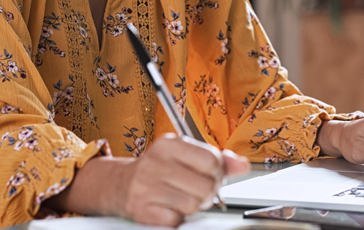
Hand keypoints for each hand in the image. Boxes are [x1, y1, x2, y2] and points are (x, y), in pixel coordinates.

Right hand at [47, 133, 248, 226]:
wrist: (121, 185)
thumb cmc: (160, 169)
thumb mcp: (186, 155)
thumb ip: (217, 159)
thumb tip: (242, 165)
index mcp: (170, 144)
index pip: (212, 160)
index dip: (218, 172)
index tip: (211, 174)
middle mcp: (156, 162)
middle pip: (206, 186)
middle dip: (208, 193)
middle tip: (197, 191)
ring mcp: (147, 186)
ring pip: (193, 204)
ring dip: (192, 206)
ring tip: (181, 199)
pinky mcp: (142, 209)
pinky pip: (176, 220)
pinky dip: (176, 218)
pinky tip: (168, 208)